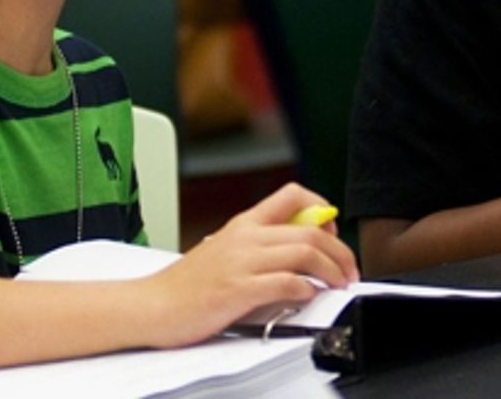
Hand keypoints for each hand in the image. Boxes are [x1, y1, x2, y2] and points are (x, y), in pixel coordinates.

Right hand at [141, 183, 359, 346]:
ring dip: (331, 270)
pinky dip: (306, 289)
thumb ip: (258, 245)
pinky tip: (309, 296)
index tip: (333, 229)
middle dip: (340, 250)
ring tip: (339, 284)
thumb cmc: (187, 284)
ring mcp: (242, 263)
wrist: (152, 305)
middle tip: (349, 268)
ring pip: (305, 253)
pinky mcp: (239, 290)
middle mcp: (246, 237)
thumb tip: (295, 251)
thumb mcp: (225, 250)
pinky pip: (286, 283)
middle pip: (310, 231)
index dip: (322, 208)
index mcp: (244, 223)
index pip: (292, 196)